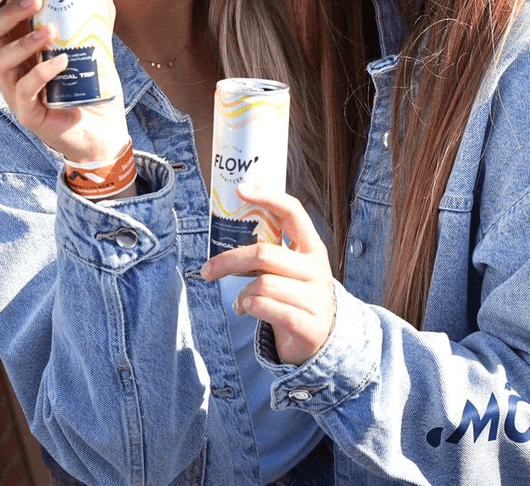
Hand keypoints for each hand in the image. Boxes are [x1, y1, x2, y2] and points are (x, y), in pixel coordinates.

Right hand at [0, 0, 130, 164]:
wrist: (104, 132)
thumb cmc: (93, 89)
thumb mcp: (95, 46)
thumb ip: (96, 17)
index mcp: (22, 49)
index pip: (5, 18)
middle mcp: (12, 68)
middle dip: (10, 13)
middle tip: (38, 0)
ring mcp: (15, 91)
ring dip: (24, 42)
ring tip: (51, 31)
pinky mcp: (27, 113)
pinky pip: (24, 90)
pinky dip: (41, 72)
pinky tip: (62, 62)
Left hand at [200, 185, 335, 365]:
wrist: (322, 340)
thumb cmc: (296, 296)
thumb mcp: (290, 269)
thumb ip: (270, 250)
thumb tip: (227, 229)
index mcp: (312, 247)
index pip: (292, 212)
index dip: (267, 196)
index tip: (240, 189)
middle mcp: (317, 269)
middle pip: (264, 253)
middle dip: (229, 261)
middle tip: (207, 270)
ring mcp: (316, 297)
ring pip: (262, 284)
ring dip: (242, 294)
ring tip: (242, 301)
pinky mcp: (309, 325)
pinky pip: (267, 308)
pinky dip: (250, 308)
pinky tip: (248, 310)